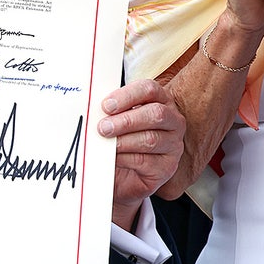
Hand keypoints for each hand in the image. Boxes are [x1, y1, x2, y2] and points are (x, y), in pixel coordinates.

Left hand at [97, 80, 184, 231]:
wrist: (123, 173)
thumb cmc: (118, 138)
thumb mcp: (113, 119)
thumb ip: (108, 111)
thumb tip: (91, 108)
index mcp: (159, 100)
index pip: (149, 90)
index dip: (127, 96)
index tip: (106, 106)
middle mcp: (172, 121)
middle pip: (155, 114)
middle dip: (126, 121)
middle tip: (103, 128)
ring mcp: (173, 144)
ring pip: (150, 139)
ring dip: (123, 141)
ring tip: (106, 144)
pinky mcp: (167, 167)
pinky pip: (146, 161)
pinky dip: (125, 158)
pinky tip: (113, 158)